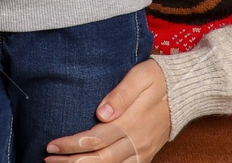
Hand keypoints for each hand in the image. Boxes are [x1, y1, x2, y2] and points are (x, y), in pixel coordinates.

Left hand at [45, 57, 171, 160]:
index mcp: (131, 123)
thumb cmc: (157, 79)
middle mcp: (136, 142)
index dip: (72, 144)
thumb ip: (121, 94)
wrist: (183, 92)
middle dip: (72, 162)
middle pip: (99, 159)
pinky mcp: (145, 155)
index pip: (95, 139)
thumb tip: (101, 112)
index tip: (52, 145)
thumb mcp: (140, 76)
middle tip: (48, 160)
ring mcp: (141, 151)